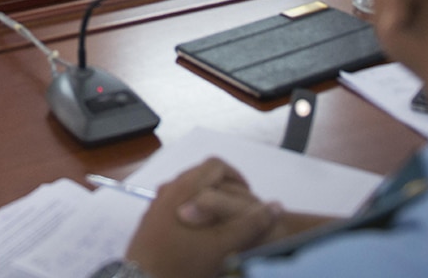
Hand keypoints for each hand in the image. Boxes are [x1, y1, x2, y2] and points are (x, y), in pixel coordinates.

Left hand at [126, 159, 282, 277]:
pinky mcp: (151, 218)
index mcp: (185, 187)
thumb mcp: (222, 246)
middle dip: (225, 188)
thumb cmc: (183, 263)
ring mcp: (157, 203)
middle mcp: (168, 189)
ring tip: (222, 225)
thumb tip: (276, 206)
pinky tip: (201, 234)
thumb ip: (249, 224)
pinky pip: (177, 203)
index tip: (250, 199)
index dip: (237, 177)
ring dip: (209, 199)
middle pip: (202, 175)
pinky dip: (194, 209)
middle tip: (239, 213)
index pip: (216, 165)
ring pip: (189, 190)